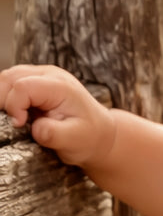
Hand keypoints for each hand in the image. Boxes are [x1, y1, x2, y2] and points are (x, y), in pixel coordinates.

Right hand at [0, 64, 114, 166]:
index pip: (23, 87)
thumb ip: (54, 134)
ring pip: (7, 78)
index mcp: (60, 86)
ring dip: (3, 98)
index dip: (13, 106)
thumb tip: (35, 128)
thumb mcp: (75, 140)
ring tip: (14, 118)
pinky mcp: (35, 81)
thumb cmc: (89, 137)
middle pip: (10, 78)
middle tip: (14, 123)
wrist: (99, 133)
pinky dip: (7, 97)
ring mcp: (41, 75)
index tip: (20, 125)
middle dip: (4, 101)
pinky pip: (11, 83)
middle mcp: (49, 75)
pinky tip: (15, 112)